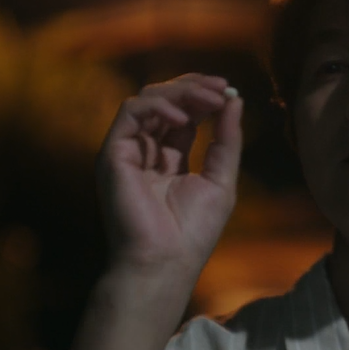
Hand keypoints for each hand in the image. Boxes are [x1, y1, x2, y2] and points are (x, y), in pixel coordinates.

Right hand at [95, 73, 242, 278]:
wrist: (164, 262)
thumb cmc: (192, 232)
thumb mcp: (221, 179)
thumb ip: (227, 140)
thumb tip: (235, 100)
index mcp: (169, 158)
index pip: (183, 113)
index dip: (203, 97)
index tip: (228, 90)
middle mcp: (145, 150)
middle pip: (165, 101)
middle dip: (194, 88)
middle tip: (222, 87)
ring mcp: (128, 150)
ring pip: (148, 99)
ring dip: (181, 92)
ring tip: (210, 99)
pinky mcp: (113, 153)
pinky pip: (131, 112)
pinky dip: (158, 106)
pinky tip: (184, 119)